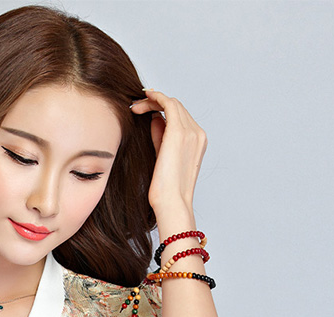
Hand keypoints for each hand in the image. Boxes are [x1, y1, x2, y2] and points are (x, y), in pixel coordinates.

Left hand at [130, 89, 206, 213]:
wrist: (171, 202)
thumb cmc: (166, 189)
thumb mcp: (163, 158)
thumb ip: (161, 137)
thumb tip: (154, 119)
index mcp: (197, 141)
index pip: (181, 116)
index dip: (162, 109)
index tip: (146, 110)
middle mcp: (198, 134)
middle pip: (177, 107)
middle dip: (156, 103)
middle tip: (136, 106)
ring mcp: (191, 132)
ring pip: (172, 104)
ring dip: (153, 101)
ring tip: (135, 106)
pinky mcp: (179, 133)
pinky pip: (168, 105)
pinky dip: (156, 98)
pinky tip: (142, 100)